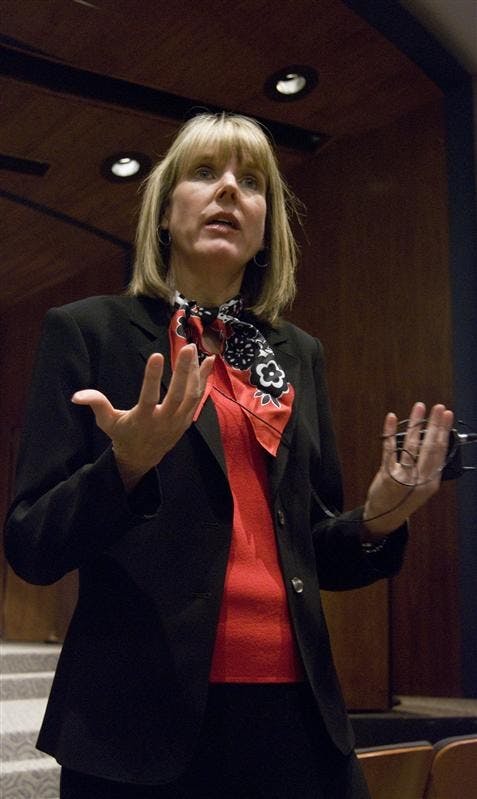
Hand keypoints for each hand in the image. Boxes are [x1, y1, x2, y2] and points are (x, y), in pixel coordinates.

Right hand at [72, 344, 214, 490]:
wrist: (142, 458)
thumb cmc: (122, 435)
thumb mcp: (107, 422)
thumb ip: (97, 405)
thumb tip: (77, 396)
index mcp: (143, 419)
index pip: (149, 397)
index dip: (152, 377)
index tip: (156, 355)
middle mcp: (164, 420)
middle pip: (177, 395)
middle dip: (183, 371)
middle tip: (187, 347)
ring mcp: (178, 420)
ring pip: (191, 395)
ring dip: (196, 372)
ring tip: (195, 350)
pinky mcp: (187, 419)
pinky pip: (198, 397)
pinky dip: (203, 379)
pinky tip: (208, 361)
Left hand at [363, 402, 453, 535]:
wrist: (385, 517)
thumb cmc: (404, 498)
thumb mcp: (423, 487)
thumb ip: (428, 468)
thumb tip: (432, 440)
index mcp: (432, 481)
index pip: (441, 452)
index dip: (444, 431)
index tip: (447, 416)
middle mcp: (420, 479)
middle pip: (430, 447)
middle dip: (435, 424)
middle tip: (438, 408)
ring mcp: (404, 477)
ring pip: (411, 445)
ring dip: (415, 424)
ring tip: (419, 407)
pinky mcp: (387, 475)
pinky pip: (389, 449)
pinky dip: (389, 433)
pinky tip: (391, 418)